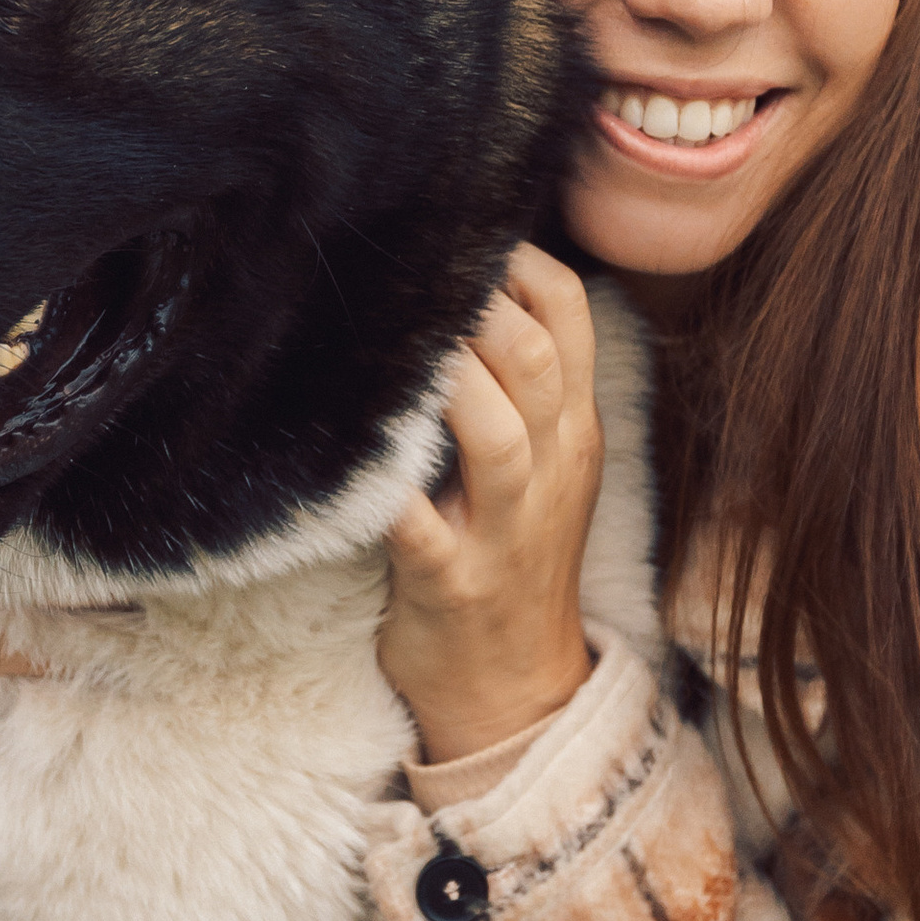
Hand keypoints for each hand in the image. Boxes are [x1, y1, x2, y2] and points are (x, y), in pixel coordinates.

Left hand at [382, 246, 601, 765]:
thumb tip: (461, 282)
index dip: (517, 259)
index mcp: (573, 431)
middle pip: (535, 358)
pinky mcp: (452, 583)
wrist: (516, 690)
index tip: (458, 230)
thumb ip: (520, 385)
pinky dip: (383, 484)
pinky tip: (346, 447)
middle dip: (477, 303)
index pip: (569, 314)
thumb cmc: (510, 559)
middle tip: (411, 269)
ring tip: (394, 338)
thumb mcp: (543, 467)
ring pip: (496, 433)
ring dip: (445, 379)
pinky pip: (417, 526)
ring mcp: (507, 530)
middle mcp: (553, 469)